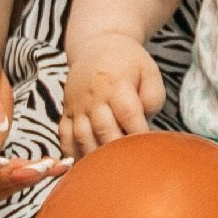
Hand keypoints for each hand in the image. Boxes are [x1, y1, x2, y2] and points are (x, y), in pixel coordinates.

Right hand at [62, 32, 164, 155]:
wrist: (96, 45)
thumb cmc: (128, 61)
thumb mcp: (149, 71)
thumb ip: (153, 97)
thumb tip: (145, 119)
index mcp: (117, 84)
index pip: (128, 114)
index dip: (138, 134)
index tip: (147, 150)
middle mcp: (94, 97)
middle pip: (104, 129)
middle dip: (117, 151)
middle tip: (130, 167)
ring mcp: (78, 105)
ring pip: (82, 136)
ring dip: (95, 157)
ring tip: (109, 173)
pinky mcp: (67, 112)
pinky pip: (64, 136)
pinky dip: (71, 153)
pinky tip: (82, 167)